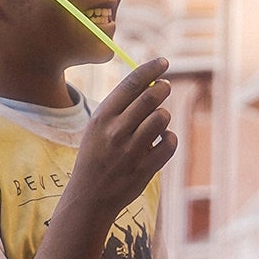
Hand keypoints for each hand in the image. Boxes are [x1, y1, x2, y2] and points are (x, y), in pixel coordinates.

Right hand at [61, 57, 175, 229]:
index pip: (131, 84)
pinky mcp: (146, 168)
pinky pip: (170, 142)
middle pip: (151, 97)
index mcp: (102, 117)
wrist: (89, 197)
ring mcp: (132, 151)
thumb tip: (150, 81)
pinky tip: (162, 140)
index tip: (163, 61)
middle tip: (165, 85)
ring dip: (164, 115)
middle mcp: (116, 131)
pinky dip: (169, 138)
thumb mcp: (98, 128)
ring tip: (158, 120)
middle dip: (162, 87)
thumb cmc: (97, 155)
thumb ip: (120, 107)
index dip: (150, 69)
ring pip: (162, 118)